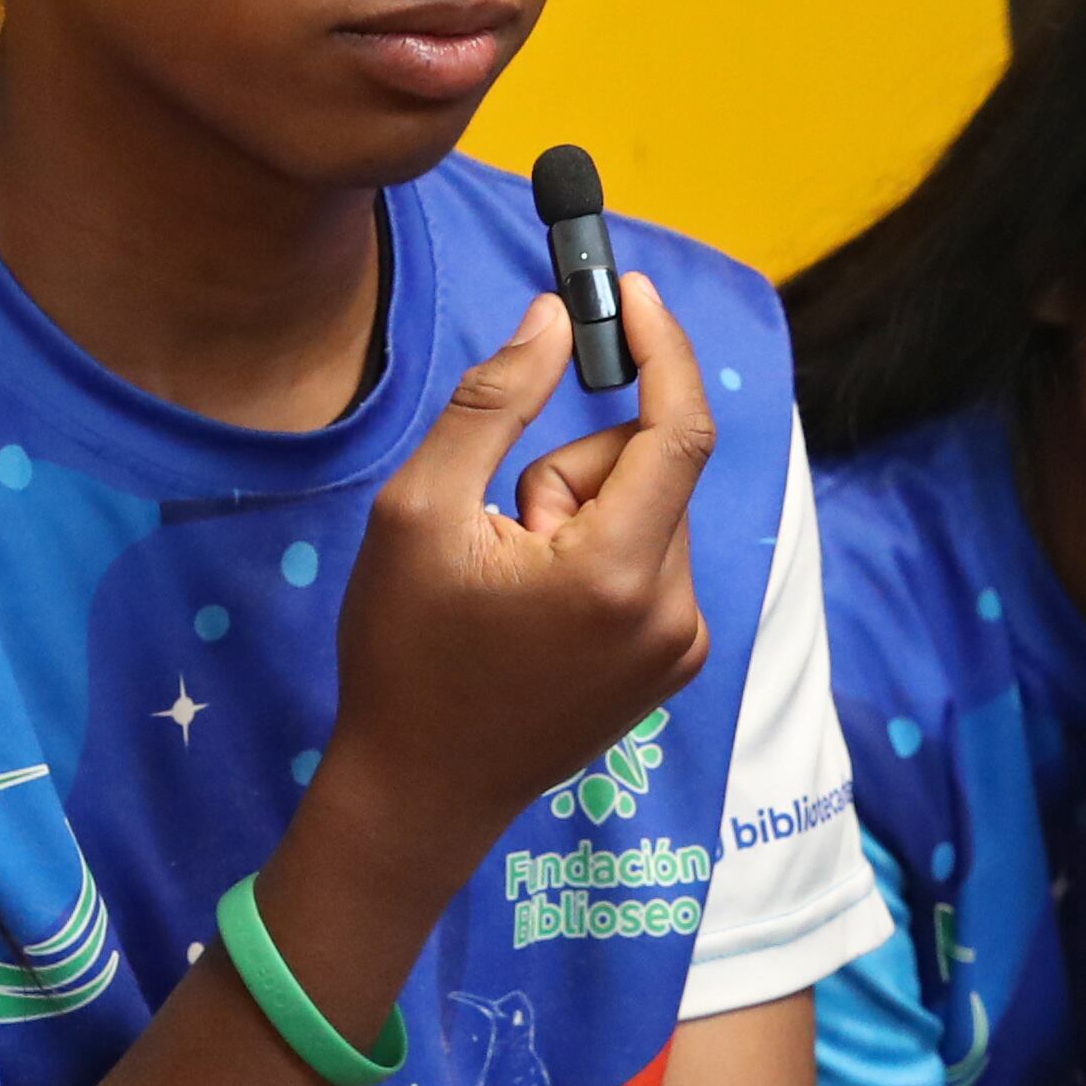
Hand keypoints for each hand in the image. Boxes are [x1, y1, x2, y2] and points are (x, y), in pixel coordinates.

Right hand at [323, 272, 716, 863]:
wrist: (421, 792)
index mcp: (618, 574)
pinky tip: (538, 609)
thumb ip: (494, 402)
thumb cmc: (405, 656)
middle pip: (648, 468)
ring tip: (510, 582)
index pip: (679, 429)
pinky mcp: (674, 662)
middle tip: (499, 529)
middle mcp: (674, 612)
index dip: (661, 348)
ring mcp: (681, 645)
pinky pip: (649, 559)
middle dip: (571, 469)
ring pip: (646, 512)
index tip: (634, 293)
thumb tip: (556, 318)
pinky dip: (598, 556)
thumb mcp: (419, 512)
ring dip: (580, 517)